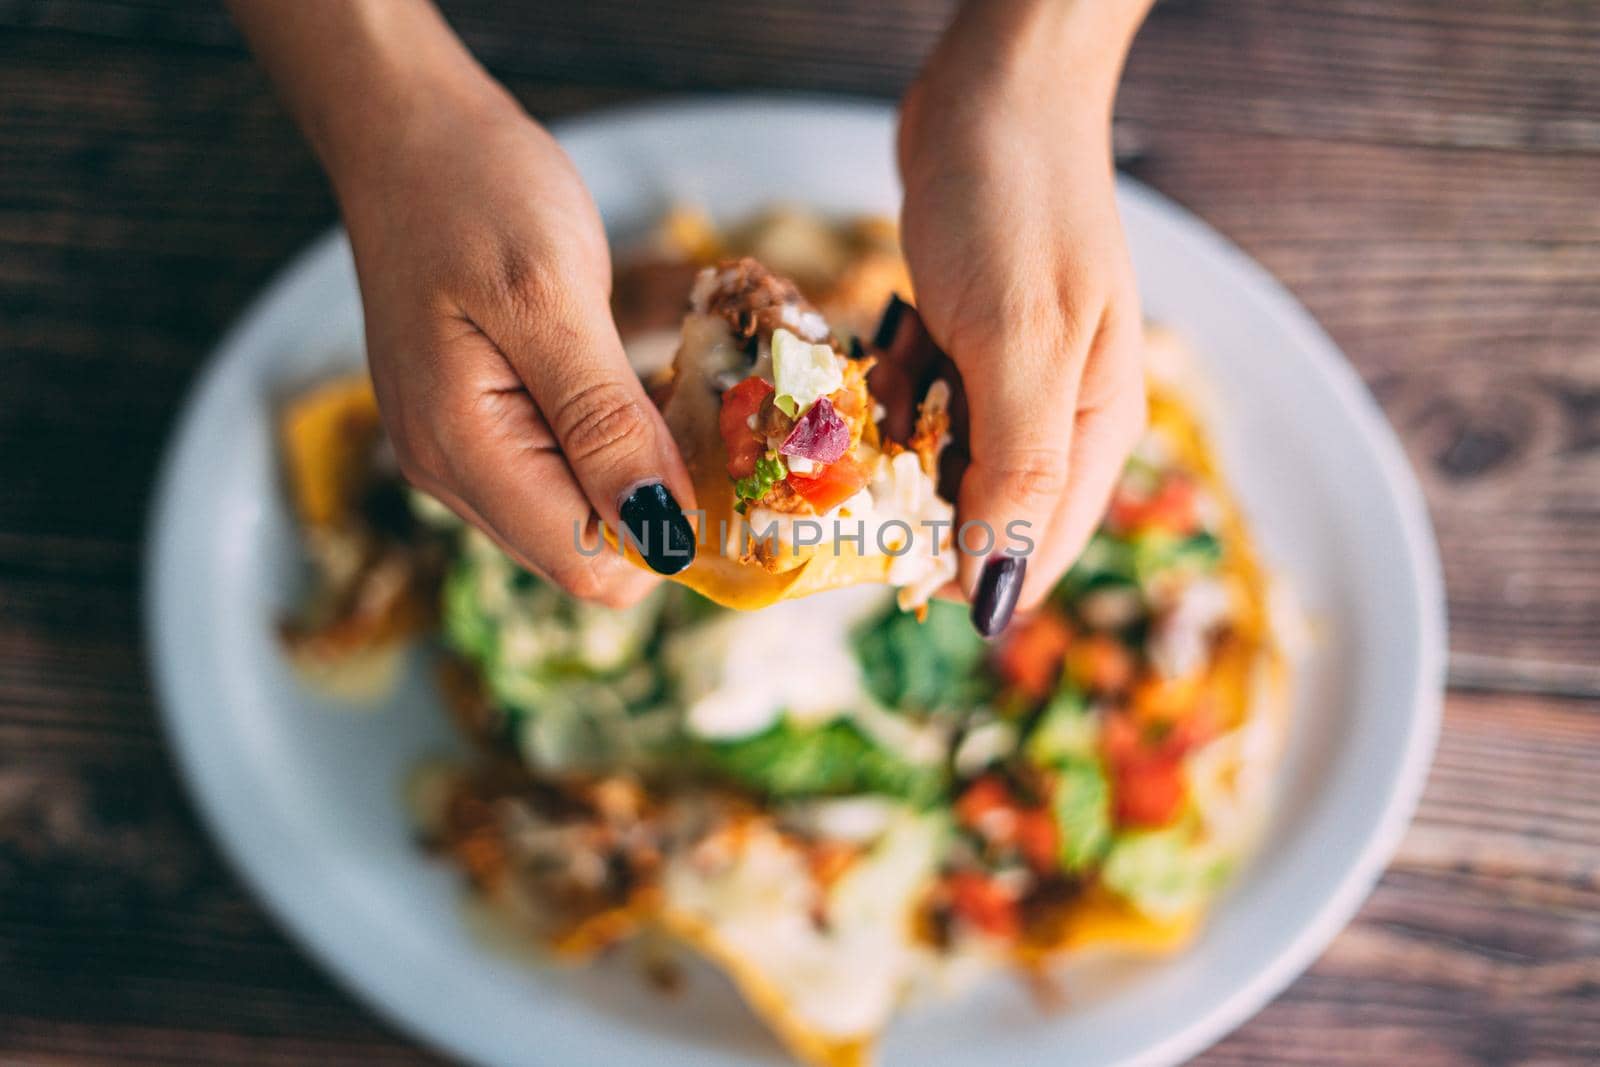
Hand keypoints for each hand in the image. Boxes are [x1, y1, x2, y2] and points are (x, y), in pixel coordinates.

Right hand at [342, 90, 696, 605]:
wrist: (409, 134)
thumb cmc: (475, 194)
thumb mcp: (552, 298)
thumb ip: (605, 422)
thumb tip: (662, 530)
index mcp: (463, 451)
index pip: (587, 568)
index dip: (668, 536)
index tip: (726, 468)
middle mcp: (453, 473)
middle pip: (586, 554)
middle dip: (660, 503)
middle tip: (709, 416)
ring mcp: (461, 454)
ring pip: (580, 518)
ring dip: (641, 472)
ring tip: (670, 390)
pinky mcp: (481, 428)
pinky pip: (565, 474)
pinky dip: (615, 445)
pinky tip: (635, 388)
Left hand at [897, 0, 1152, 634]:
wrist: (994, 90)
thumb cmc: (1016, 210)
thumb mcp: (1020, 347)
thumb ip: (1017, 471)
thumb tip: (998, 595)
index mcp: (1092, 431)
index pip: (1033, 552)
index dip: (963, 578)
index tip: (886, 573)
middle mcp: (1056, 416)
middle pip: (982, 510)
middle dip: (915, 511)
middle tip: (849, 485)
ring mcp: (1007, 377)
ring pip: (938, 461)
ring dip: (890, 454)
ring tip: (858, 410)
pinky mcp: (962, 342)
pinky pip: (914, 406)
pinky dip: (882, 399)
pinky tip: (867, 365)